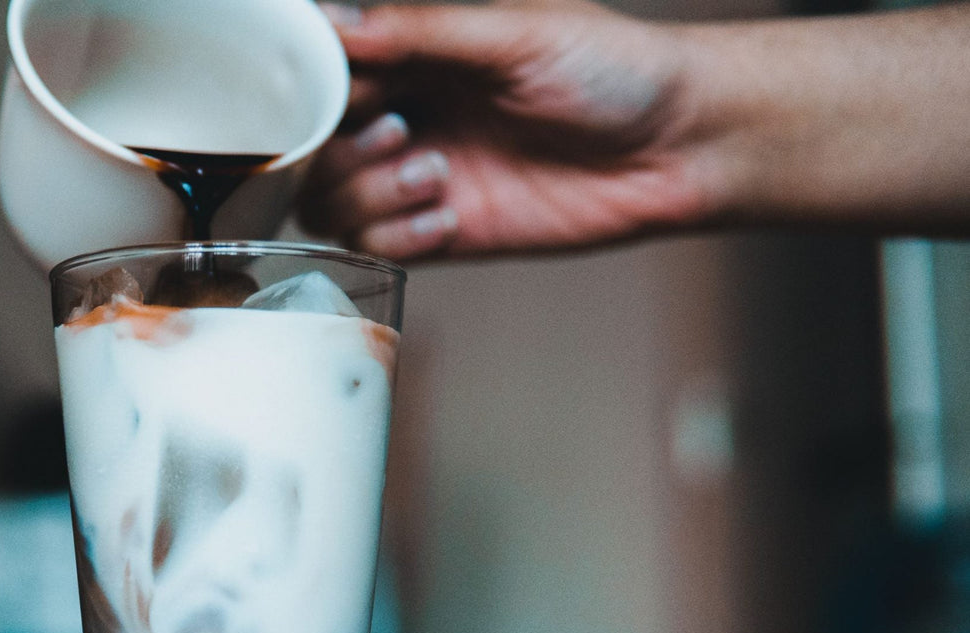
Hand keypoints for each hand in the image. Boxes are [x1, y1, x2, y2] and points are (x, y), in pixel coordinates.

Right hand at [297, 1, 716, 259]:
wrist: (680, 147)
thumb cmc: (616, 70)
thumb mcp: (515, 34)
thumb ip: (422, 29)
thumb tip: (338, 23)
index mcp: (421, 50)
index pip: (329, 69)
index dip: (318, 87)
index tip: (345, 94)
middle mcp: (411, 111)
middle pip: (314, 144)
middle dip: (340, 148)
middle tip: (396, 134)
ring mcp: (422, 174)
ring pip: (333, 201)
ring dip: (369, 194)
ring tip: (437, 176)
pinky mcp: (445, 232)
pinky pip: (376, 246)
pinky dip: (397, 237)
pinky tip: (448, 217)